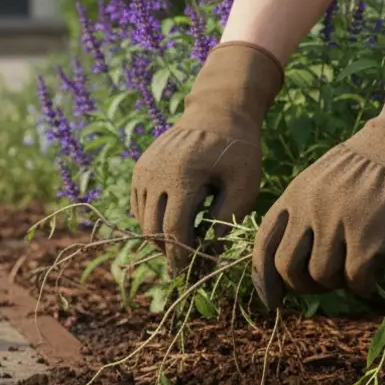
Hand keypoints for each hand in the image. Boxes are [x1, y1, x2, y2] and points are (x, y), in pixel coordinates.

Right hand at [130, 43, 282, 275]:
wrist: (218, 112)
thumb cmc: (238, 150)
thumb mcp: (245, 183)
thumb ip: (227, 218)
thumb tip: (209, 250)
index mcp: (182, 177)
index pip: (172, 230)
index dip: (181, 256)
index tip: (192, 272)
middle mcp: (155, 173)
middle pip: (152, 229)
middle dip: (169, 252)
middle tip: (188, 264)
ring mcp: (143, 170)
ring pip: (142, 220)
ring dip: (160, 237)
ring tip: (186, 242)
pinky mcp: (140, 169)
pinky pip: (140, 206)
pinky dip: (153, 221)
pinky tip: (177, 222)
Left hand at [253, 58, 384, 306]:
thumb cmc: (362, 170)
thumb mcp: (316, 183)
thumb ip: (299, 216)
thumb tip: (286, 267)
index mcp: (293, 197)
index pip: (264, 244)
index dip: (263, 278)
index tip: (272, 300)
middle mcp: (309, 211)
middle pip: (286, 268)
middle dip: (300, 286)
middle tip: (321, 284)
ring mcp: (337, 225)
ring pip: (322, 277)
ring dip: (337, 283)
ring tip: (353, 268)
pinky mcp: (367, 240)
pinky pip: (356, 281)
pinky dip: (364, 285)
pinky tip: (373, 273)